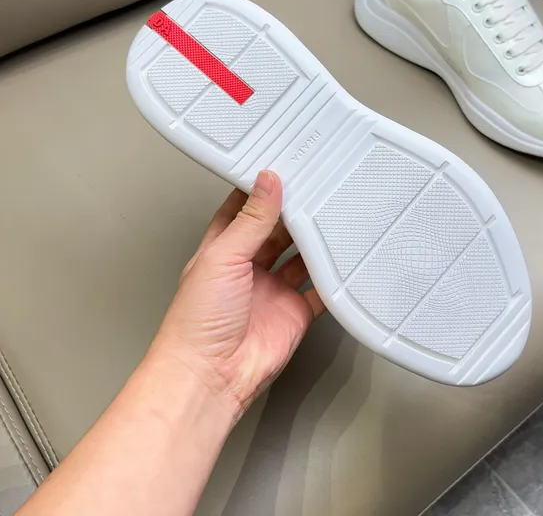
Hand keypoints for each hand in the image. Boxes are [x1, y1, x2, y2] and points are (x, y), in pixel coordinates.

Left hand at [151, 171, 324, 422]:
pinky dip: (333, 278)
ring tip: (334, 215)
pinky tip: (344, 261)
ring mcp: (273, 290)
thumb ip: (251, 220)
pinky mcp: (294, 312)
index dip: (261, 188)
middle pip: (277, 230)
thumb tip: (267, 181)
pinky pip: (319, 290)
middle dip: (295, 212)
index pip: (243, 208)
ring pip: (300, 257)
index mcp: (222, 249)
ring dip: (315, 241)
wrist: (212, 376)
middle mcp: (248, 267)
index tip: (283, 167)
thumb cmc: (198, 322)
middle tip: (318, 187)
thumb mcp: (223, 258)